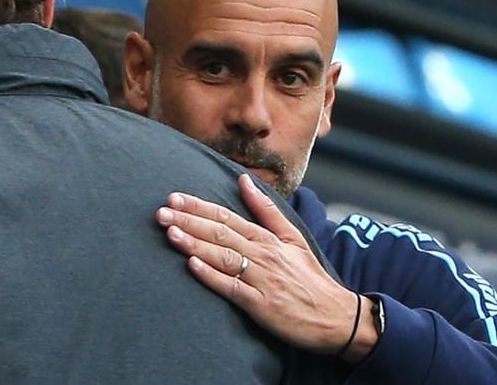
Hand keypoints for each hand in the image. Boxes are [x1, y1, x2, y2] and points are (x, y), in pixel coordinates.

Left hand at [155, 174, 377, 360]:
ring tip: (170, 233)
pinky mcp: (261, 304)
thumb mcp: (293, 238)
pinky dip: (212, 276)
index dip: (199, 207)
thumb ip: (266, 210)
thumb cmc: (310, 278)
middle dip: (188, 221)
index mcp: (266, 239)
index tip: (173, 197)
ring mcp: (261, 279)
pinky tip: (191, 266)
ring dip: (195, 243)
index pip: (227, 217)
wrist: (336, 317)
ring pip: (223, 257)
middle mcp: (262, 255)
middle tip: (160, 212)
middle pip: (219, 233)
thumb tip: (243, 180)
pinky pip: (232, 288)